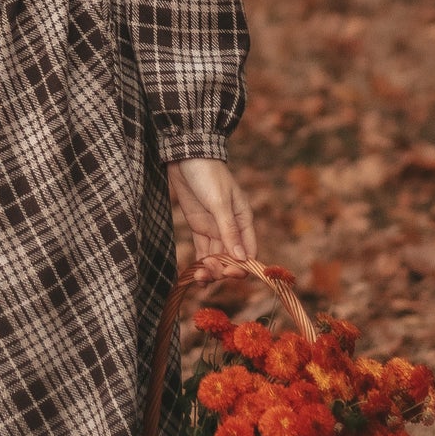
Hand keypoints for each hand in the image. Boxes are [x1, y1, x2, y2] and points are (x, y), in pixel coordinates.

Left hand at [167, 157, 256, 272]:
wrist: (185, 157)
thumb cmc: (208, 175)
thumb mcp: (219, 202)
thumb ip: (229, 230)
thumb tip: (243, 258)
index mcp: (243, 219)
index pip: (249, 250)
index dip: (241, 265)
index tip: (229, 272)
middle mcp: (231, 227)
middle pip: (232, 257)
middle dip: (222, 268)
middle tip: (209, 271)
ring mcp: (214, 228)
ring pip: (217, 256)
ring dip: (210, 270)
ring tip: (199, 277)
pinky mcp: (199, 227)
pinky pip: (203, 250)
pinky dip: (201, 264)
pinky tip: (197, 278)